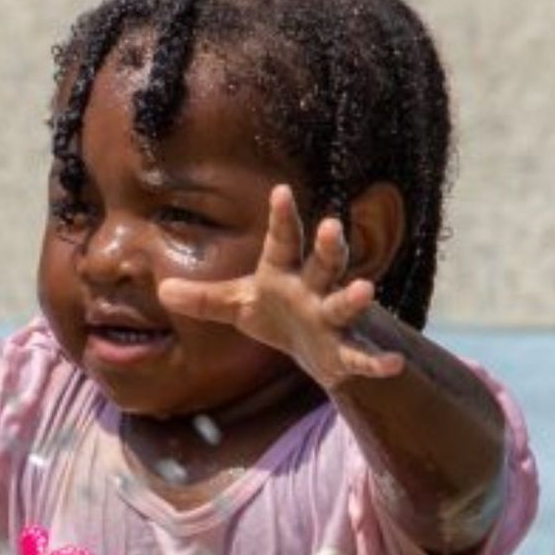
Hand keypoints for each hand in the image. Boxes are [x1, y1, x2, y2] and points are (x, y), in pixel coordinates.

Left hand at [157, 185, 404, 389]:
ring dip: (354, 298)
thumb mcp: (238, 304)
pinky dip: (377, 362)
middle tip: (332, 226)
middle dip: (329, 247)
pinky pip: (362, 356)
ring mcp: (331, 318)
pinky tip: (392, 364)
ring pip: (344, 305)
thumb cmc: (277, 313)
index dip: (282, 216)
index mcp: (284, 272)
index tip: (280, 190)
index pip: (283, 240)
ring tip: (366, 290)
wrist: (314, 349)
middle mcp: (313, 289)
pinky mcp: (344, 351)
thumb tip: (161, 290)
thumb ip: (204, 298)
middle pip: (323, 263)